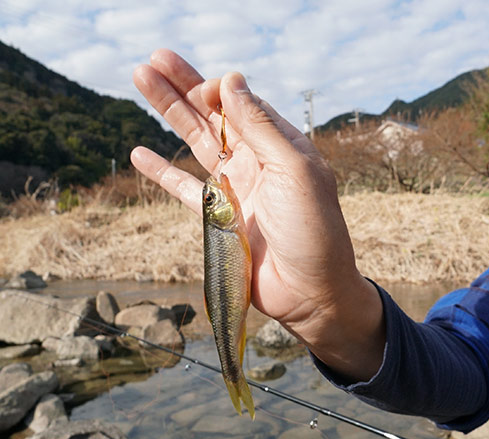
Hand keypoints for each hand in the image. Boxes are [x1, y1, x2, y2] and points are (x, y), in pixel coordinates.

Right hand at [131, 49, 383, 380]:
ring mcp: (235, 189)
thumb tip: (232, 80)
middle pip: (212, 115)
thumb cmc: (313, 230)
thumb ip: (262, 126)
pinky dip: (162, 172)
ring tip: (141, 81)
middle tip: (153, 60)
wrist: (310, 292)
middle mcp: (256, 162)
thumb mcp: (294, 170)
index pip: (242, 103)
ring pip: (195, 142)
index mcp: (279, 146)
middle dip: (183, 86)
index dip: (218, 89)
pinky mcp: (217, 219)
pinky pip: (183, 189)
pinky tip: (140, 152)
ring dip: (168, 112)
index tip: (201, 87)